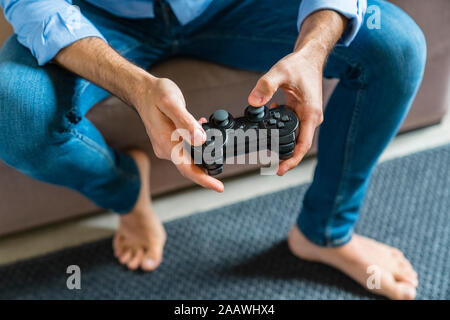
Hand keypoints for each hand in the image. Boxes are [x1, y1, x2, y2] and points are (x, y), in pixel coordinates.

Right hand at [133, 76, 223, 191]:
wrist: (142, 91)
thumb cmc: (155, 94)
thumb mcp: (172, 103)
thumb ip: (186, 122)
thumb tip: (200, 140)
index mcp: (166, 143)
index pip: (187, 169)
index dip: (204, 180)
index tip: (219, 187)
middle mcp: (165, 149)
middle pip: (189, 167)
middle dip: (207, 168)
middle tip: (224, 165)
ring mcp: (165, 146)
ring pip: (188, 157)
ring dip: (202, 154)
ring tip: (216, 142)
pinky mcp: (167, 142)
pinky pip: (184, 149)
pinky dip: (196, 145)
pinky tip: (202, 132)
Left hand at [248, 50, 323, 175]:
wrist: (310, 57)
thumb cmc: (300, 65)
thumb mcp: (280, 72)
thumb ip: (266, 86)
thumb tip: (253, 102)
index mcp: (310, 113)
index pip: (302, 145)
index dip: (292, 160)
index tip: (280, 170)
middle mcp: (311, 118)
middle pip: (298, 145)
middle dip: (283, 155)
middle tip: (267, 163)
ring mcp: (307, 116)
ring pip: (293, 136)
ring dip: (280, 141)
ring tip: (264, 147)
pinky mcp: (301, 113)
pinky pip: (290, 126)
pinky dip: (278, 128)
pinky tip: (267, 120)